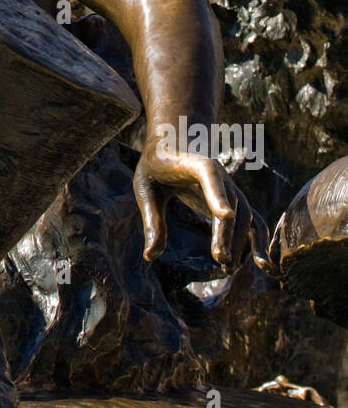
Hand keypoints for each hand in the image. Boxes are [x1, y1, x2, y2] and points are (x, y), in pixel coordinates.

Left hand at [133, 142, 268, 269]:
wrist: (177, 140)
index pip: (209, 175)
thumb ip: (151, 221)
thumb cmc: (157, 165)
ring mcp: (230, 187)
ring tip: (227, 268)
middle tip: (219, 259)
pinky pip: (254, 219)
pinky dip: (260, 240)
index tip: (226, 215)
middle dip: (227, 232)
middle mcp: (218, 175)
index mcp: (193, 163)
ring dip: (241, 241)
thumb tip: (150, 257)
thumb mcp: (145, 188)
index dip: (218, 194)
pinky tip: (262, 264)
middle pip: (231, 202)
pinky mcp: (235, 200)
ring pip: (246, 214)